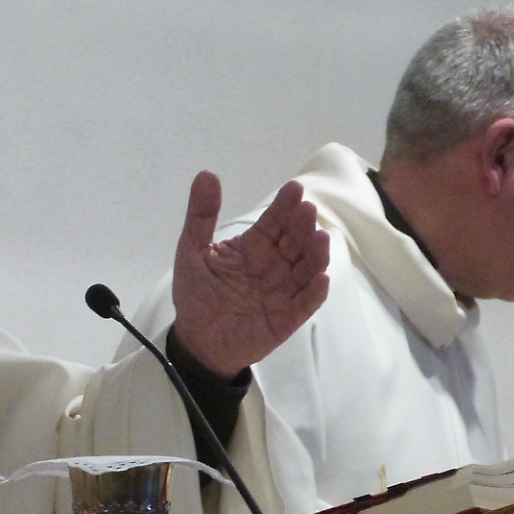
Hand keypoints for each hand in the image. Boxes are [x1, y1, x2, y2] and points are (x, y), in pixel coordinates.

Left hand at [170, 173, 330, 378]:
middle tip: (306, 210)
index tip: (293, 189)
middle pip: (294, 241)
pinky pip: (306, 304)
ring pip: (307, 269)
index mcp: (255, 246)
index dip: (284, 206)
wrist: (197, 339)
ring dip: (316, 255)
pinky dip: (315, 292)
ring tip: (320, 238)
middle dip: (302, 225)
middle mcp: (275, 265)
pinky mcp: (288, 318)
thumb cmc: (197, 293)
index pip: (274, 222)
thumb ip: (201, 216)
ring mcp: (285, 291)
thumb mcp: (192, 250)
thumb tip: (206, 174)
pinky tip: (321, 279)